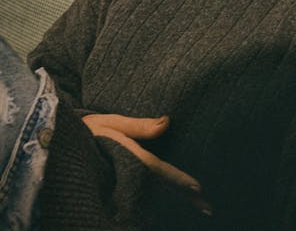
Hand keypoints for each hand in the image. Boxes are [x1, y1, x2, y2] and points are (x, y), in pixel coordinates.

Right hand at [82, 113, 211, 215]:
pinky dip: (153, 203)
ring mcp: (117, 188)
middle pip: (158, 189)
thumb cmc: (82, 132)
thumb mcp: (108, 123)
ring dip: (172, 202)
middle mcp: (124, 175)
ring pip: (150, 197)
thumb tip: (168, 122)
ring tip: (196, 208)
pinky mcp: (111, 195)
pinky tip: (166, 208)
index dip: (177, 180)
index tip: (199, 188)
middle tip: (208, 208)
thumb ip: (138, 126)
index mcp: (125, 156)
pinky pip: (138, 199)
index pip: (156, 169)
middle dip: (182, 198)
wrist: (51, 148)